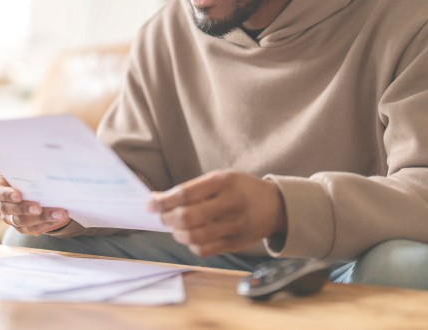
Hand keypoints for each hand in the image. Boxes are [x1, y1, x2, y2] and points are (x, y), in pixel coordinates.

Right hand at [0, 174, 70, 234]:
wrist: (32, 186)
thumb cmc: (26, 174)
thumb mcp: (24, 170)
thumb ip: (29, 170)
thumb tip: (47, 165)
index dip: (7, 194)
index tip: (19, 195)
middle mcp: (0, 204)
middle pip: (9, 210)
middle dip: (25, 209)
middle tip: (38, 208)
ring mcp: (9, 217)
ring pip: (22, 222)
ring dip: (42, 218)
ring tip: (58, 214)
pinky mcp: (21, 227)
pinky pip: (32, 229)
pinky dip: (46, 224)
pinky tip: (58, 218)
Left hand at [148, 170, 285, 256]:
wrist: (276, 205)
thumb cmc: (241, 189)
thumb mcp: (221, 178)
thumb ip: (192, 189)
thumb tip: (157, 199)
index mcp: (223, 182)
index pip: (185, 194)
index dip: (163, 201)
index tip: (151, 204)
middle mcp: (229, 203)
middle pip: (187, 217)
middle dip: (167, 218)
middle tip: (163, 216)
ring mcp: (234, 225)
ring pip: (193, 237)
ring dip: (177, 233)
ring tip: (176, 227)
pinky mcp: (236, 243)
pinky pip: (204, 249)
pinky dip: (191, 245)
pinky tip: (192, 236)